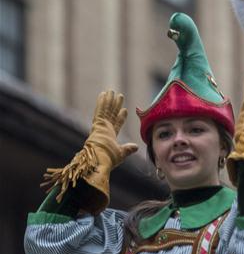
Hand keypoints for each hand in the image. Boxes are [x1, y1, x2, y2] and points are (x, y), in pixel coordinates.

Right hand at [43, 91, 138, 209]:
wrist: (98, 162)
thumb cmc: (107, 161)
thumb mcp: (121, 154)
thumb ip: (128, 149)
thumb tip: (136, 147)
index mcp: (109, 137)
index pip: (116, 124)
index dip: (121, 117)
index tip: (125, 110)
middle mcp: (104, 130)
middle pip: (111, 114)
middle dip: (115, 105)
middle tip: (119, 95)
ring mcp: (100, 127)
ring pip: (106, 110)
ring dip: (109, 101)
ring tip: (112, 91)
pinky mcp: (97, 124)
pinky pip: (100, 110)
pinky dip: (102, 102)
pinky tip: (104, 94)